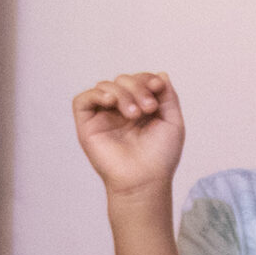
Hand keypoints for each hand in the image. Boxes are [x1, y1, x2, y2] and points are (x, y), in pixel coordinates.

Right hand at [72, 71, 185, 198]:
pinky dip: (97, 94)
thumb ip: (168, 97)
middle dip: (137, 87)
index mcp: (139, 108)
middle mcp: (119, 111)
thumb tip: (161, 74)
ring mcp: (102, 117)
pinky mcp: (87, 126)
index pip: (138, 80)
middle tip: (148, 108)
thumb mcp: (172, 122)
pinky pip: (83, 100)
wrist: (145, 180)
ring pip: (105, 86)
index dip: (147, 78)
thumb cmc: (160, 158)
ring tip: (134, 114)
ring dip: (122, 93)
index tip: (158, 87)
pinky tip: (112, 102)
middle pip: (122, 80)